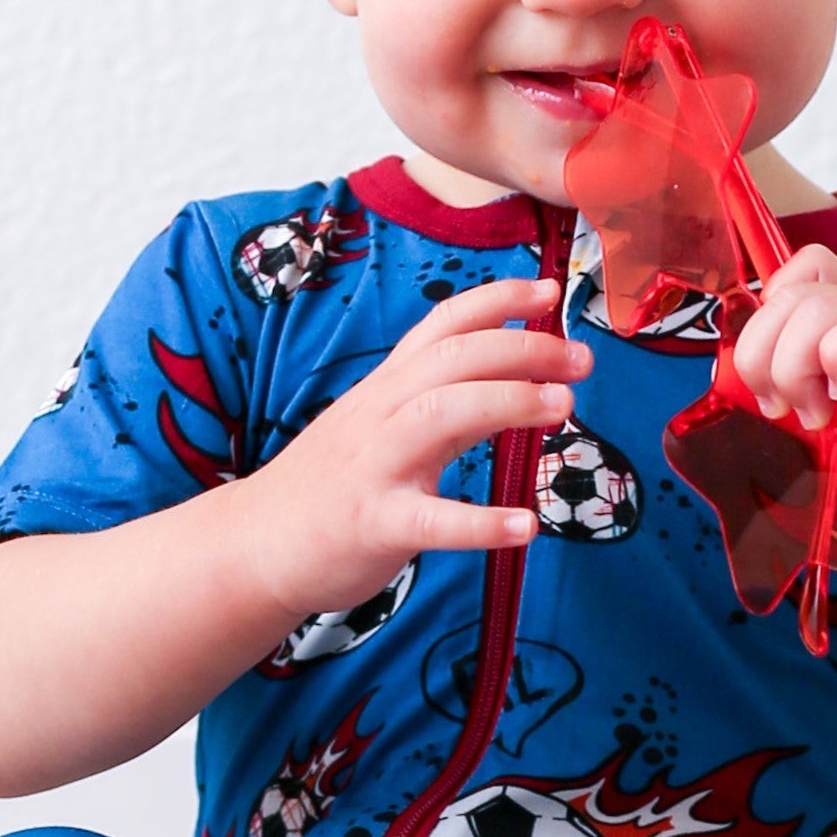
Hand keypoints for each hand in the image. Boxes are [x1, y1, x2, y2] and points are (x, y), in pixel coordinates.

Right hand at [242, 275, 588, 618]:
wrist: (254, 544)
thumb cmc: (333, 485)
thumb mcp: (382, 425)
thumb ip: (443, 397)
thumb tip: (517, 370)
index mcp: (387, 388)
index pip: (443, 325)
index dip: (498, 301)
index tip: (551, 291)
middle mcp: (380, 415)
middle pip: (452, 359)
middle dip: (522, 349)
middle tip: (581, 360)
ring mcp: (374, 467)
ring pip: (441, 416)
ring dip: (508, 402)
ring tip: (564, 409)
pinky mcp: (372, 524)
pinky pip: (432, 521)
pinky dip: (481, 523)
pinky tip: (526, 527)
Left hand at [725, 245, 836, 541]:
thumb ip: (799, 394)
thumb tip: (735, 390)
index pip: (788, 278)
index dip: (760, 324)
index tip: (769, 386)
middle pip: (786, 292)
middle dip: (762, 356)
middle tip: (786, 409)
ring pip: (813, 308)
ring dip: (796, 368)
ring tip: (819, 416)